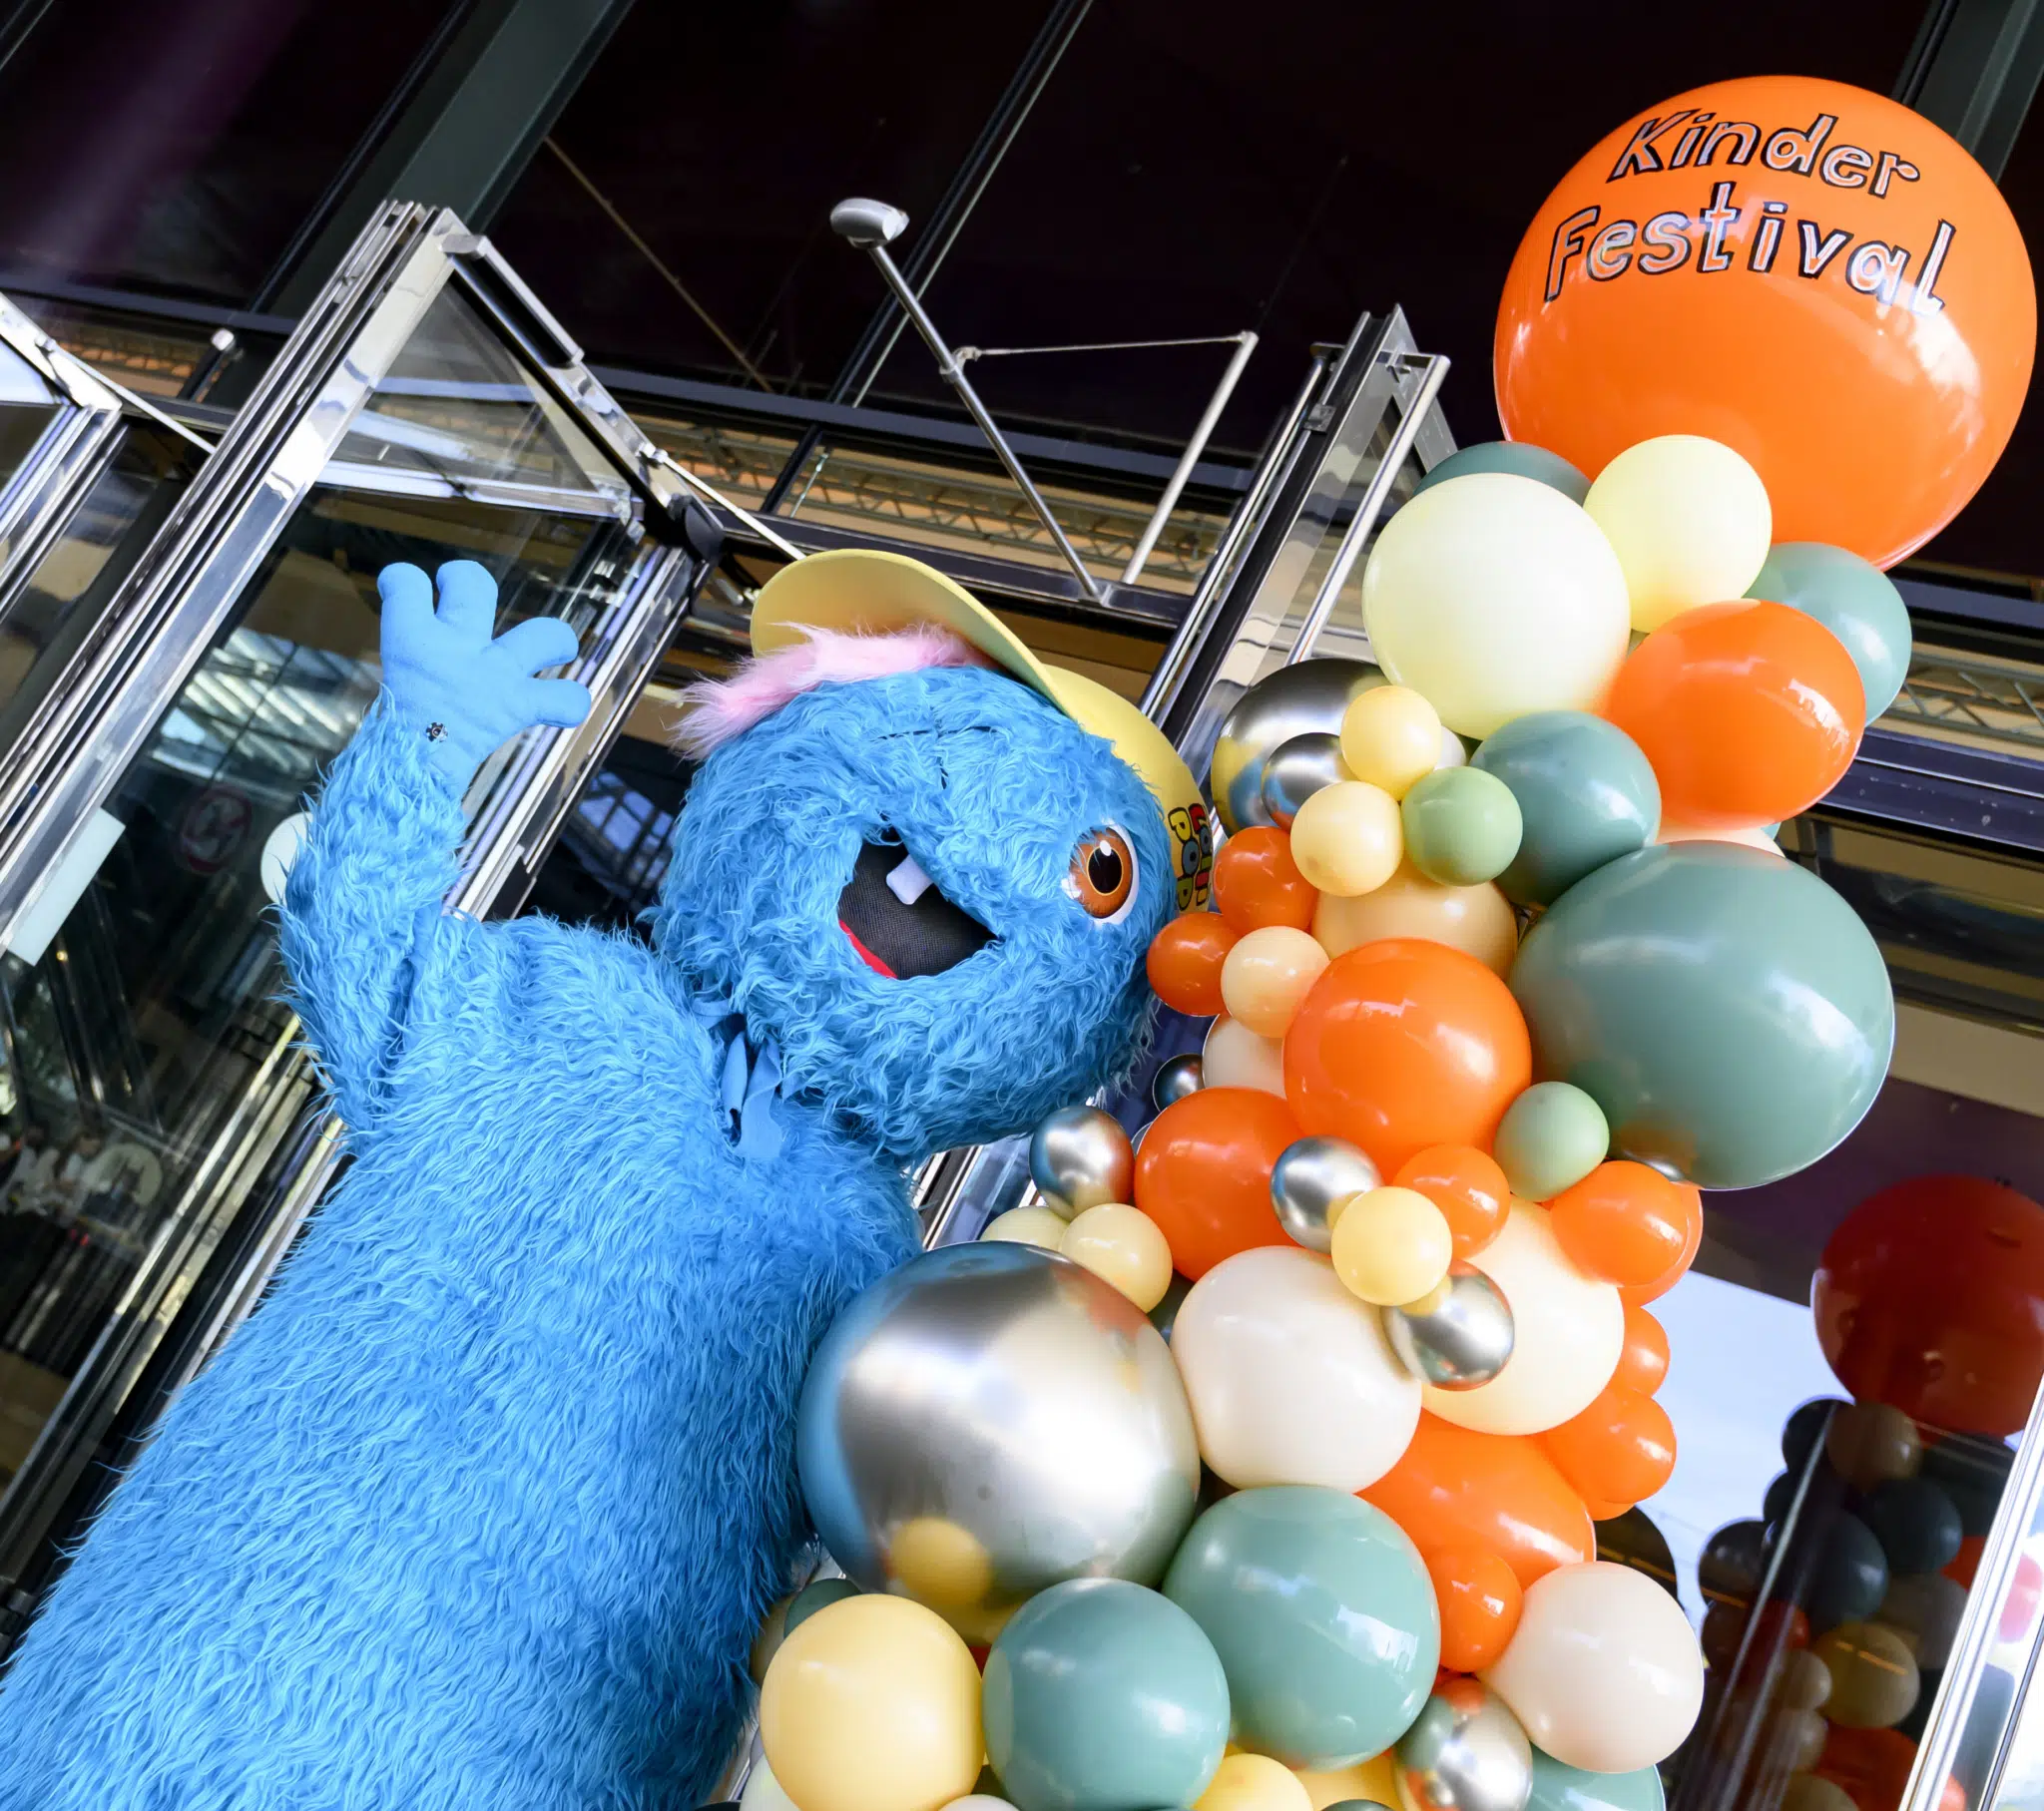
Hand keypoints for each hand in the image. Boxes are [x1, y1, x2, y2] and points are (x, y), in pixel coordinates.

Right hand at [378, 561, 591, 786]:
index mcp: (412, 641)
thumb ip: (420, 654)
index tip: (405, 587)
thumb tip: (433, 648)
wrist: (413, 771)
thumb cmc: (404, 728)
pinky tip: (562, 705)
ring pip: (546, 634)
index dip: (403, 578)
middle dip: (465, 576)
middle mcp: (457, 647)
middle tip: (457, 586)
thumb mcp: (399, 680)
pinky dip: (569, 702)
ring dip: (556, 639)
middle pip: (474, 585)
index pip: (405, 584)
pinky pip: (563, 699)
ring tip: (556, 649)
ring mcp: (495, 674)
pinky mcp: (518, 705)